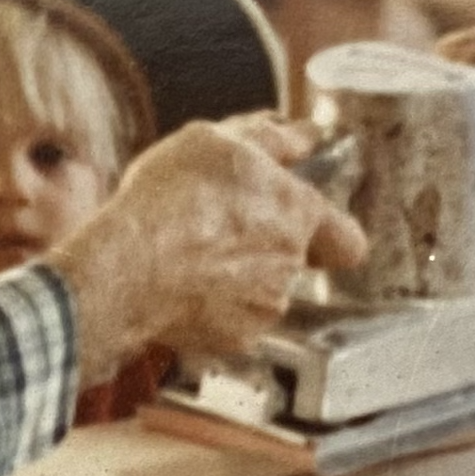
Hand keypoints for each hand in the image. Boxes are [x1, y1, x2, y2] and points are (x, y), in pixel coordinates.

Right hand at [48, 115, 365, 378]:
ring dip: (237, 277)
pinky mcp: (238, 339)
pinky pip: (235, 321)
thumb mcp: (216, 142)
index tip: (309, 224)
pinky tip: (181, 288)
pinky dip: (213, 309)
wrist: (127, 268)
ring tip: (190, 257)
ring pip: (263, 292)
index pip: (348, 236)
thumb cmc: (169, 201)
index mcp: (297, 213)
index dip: (331, 231)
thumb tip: (305, 136)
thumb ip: (272, 141)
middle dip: (265, 248)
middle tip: (219, 231)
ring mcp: (267, 306)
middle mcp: (291, 264)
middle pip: (294, 260)